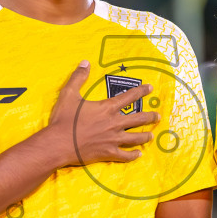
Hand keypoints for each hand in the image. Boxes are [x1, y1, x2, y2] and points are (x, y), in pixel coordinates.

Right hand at [42, 61, 159, 166]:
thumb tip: (85, 62)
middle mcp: (114, 123)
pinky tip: (139, 154)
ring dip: (145, 136)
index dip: (141, 91)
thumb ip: (78, 77)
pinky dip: (133, 155)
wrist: (58, 143)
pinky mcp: (108, 153)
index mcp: (107, 108)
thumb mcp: (69, 94)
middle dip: (150, 117)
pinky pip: (125, 156)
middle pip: (138, 119)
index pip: (129, 97)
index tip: (150, 88)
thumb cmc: (63, 119)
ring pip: (135, 138)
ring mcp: (113, 139)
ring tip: (151, 135)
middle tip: (158, 116)